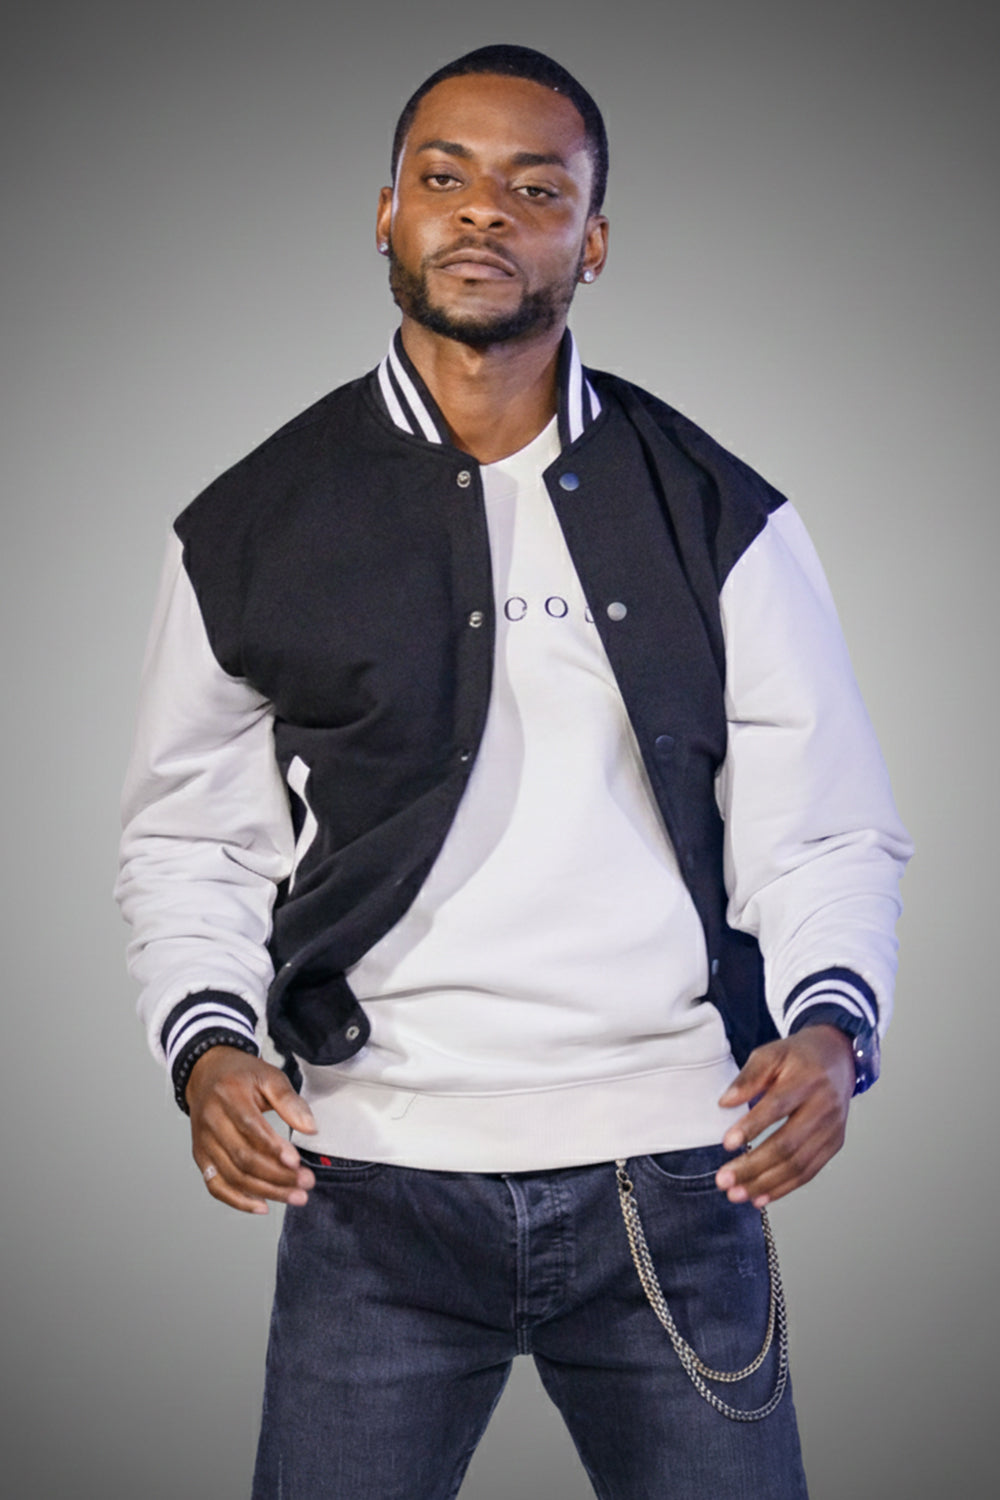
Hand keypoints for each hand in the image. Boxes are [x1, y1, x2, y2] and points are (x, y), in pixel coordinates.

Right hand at [186, 1045, 317, 1214]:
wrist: (206, 1073)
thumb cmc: (241, 1075)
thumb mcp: (269, 1076)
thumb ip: (289, 1101)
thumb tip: (310, 1128)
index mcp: (229, 1095)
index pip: (250, 1127)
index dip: (273, 1148)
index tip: (296, 1162)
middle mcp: (211, 1120)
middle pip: (242, 1157)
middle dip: (277, 1176)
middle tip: (306, 1183)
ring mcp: (203, 1141)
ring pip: (233, 1176)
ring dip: (265, 1191)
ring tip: (294, 1196)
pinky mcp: (201, 1156)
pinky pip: (216, 1186)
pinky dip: (238, 1201)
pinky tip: (262, 1206)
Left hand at [715, 1025, 854, 1207]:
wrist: (838, 1058)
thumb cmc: (799, 1056)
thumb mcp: (771, 1053)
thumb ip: (748, 1077)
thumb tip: (725, 1103)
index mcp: (807, 1080)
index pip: (777, 1107)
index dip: (752, 1127)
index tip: (727, 1143)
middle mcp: (824, 1107)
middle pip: (788, 1144)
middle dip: (753, 1166)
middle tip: (724, 1179)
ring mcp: (832, 1129)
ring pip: (798, 1164)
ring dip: (765, 1184)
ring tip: (737, 1194)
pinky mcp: (834, 1144)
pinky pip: (809, 1172)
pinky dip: (784, 1188)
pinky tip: (760, 1197)